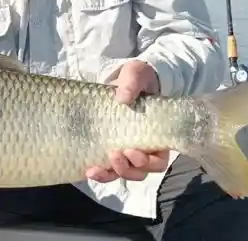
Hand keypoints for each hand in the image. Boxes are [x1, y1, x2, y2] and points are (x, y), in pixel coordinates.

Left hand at [86, 60, 169, 181]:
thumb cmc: (136, 79)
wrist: (120, 81)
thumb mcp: (136, 74)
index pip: (159, 160)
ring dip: (111, 174)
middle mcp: (144, 148)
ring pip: (124, 173)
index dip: (148, 162)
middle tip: (115, 156)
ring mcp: (126, 151)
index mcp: (157, 135)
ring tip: (96, 169)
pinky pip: (108, 169)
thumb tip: (123, 98)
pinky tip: (88, 170)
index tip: (133, 151)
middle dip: (128, 168)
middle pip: (141, 171)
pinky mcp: (110, 150)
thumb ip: (133, 82)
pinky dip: (100, 173)